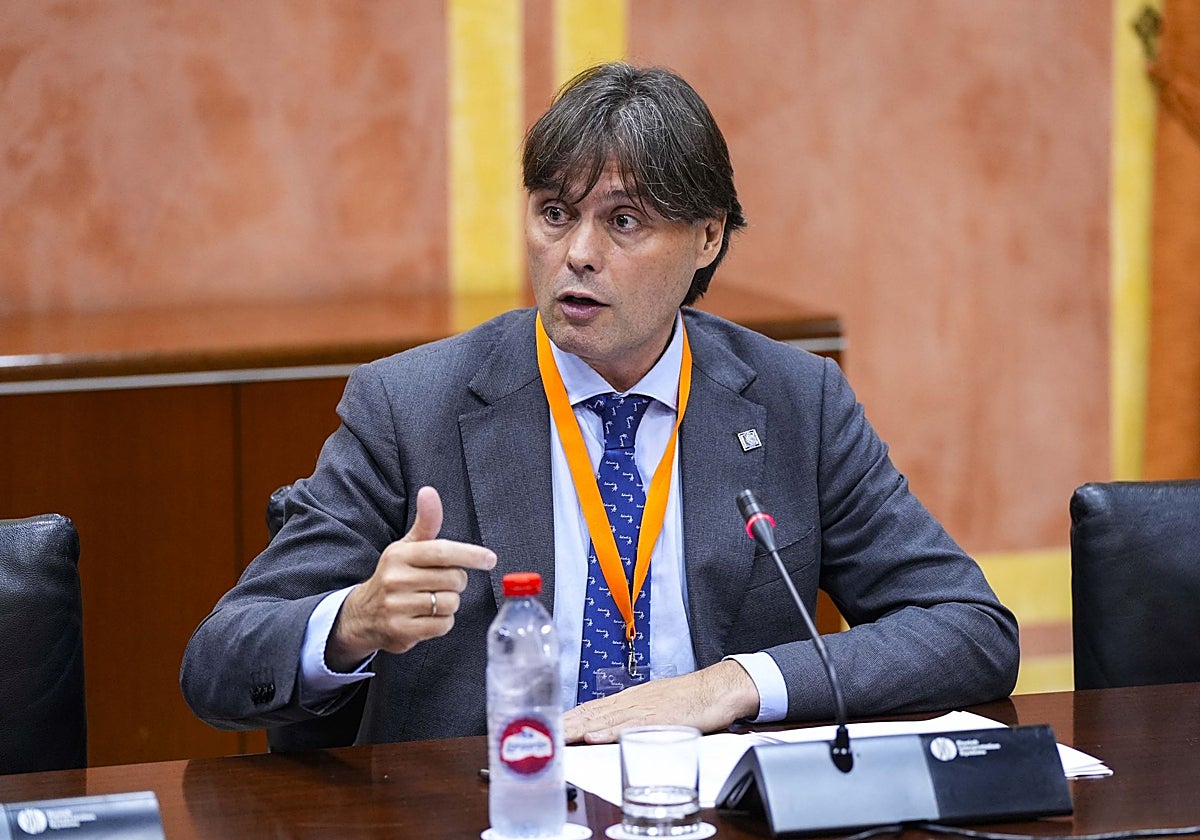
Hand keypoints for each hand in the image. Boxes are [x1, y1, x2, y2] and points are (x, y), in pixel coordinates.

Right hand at [326, 486, 496, 670]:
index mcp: (400, 555)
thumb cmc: (395, 576)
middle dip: (457, 582)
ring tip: (431, 600)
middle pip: (453, 580)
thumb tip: (429, 491)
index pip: (442, 551)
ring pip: (451, 603)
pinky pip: (443, 625)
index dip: (470, 555)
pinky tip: (427, 617)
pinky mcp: (401, 631)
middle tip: (442, 583)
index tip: (490, 559)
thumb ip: (426, 522)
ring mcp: (397, 606)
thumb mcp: (407, 547)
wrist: (363, 614)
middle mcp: (396, 579)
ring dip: (450, 603)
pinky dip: (442, 622)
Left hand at [562, 659, 760, 743]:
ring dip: (578, 728)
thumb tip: (608, 727)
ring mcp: (643, 709)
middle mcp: (630, 701)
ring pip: (604, 718)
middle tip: (539, 730)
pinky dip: (610, 732)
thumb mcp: (653, 703)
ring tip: (557, 735)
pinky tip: (593, 737)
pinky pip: (629, 726)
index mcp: (628, 698)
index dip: (567, 716)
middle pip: (590, 712)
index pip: (590, 707)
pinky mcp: (658, 719)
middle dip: (565, 723)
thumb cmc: (687, 698)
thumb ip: (630, 714)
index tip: (546, 723)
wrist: (715, 689)